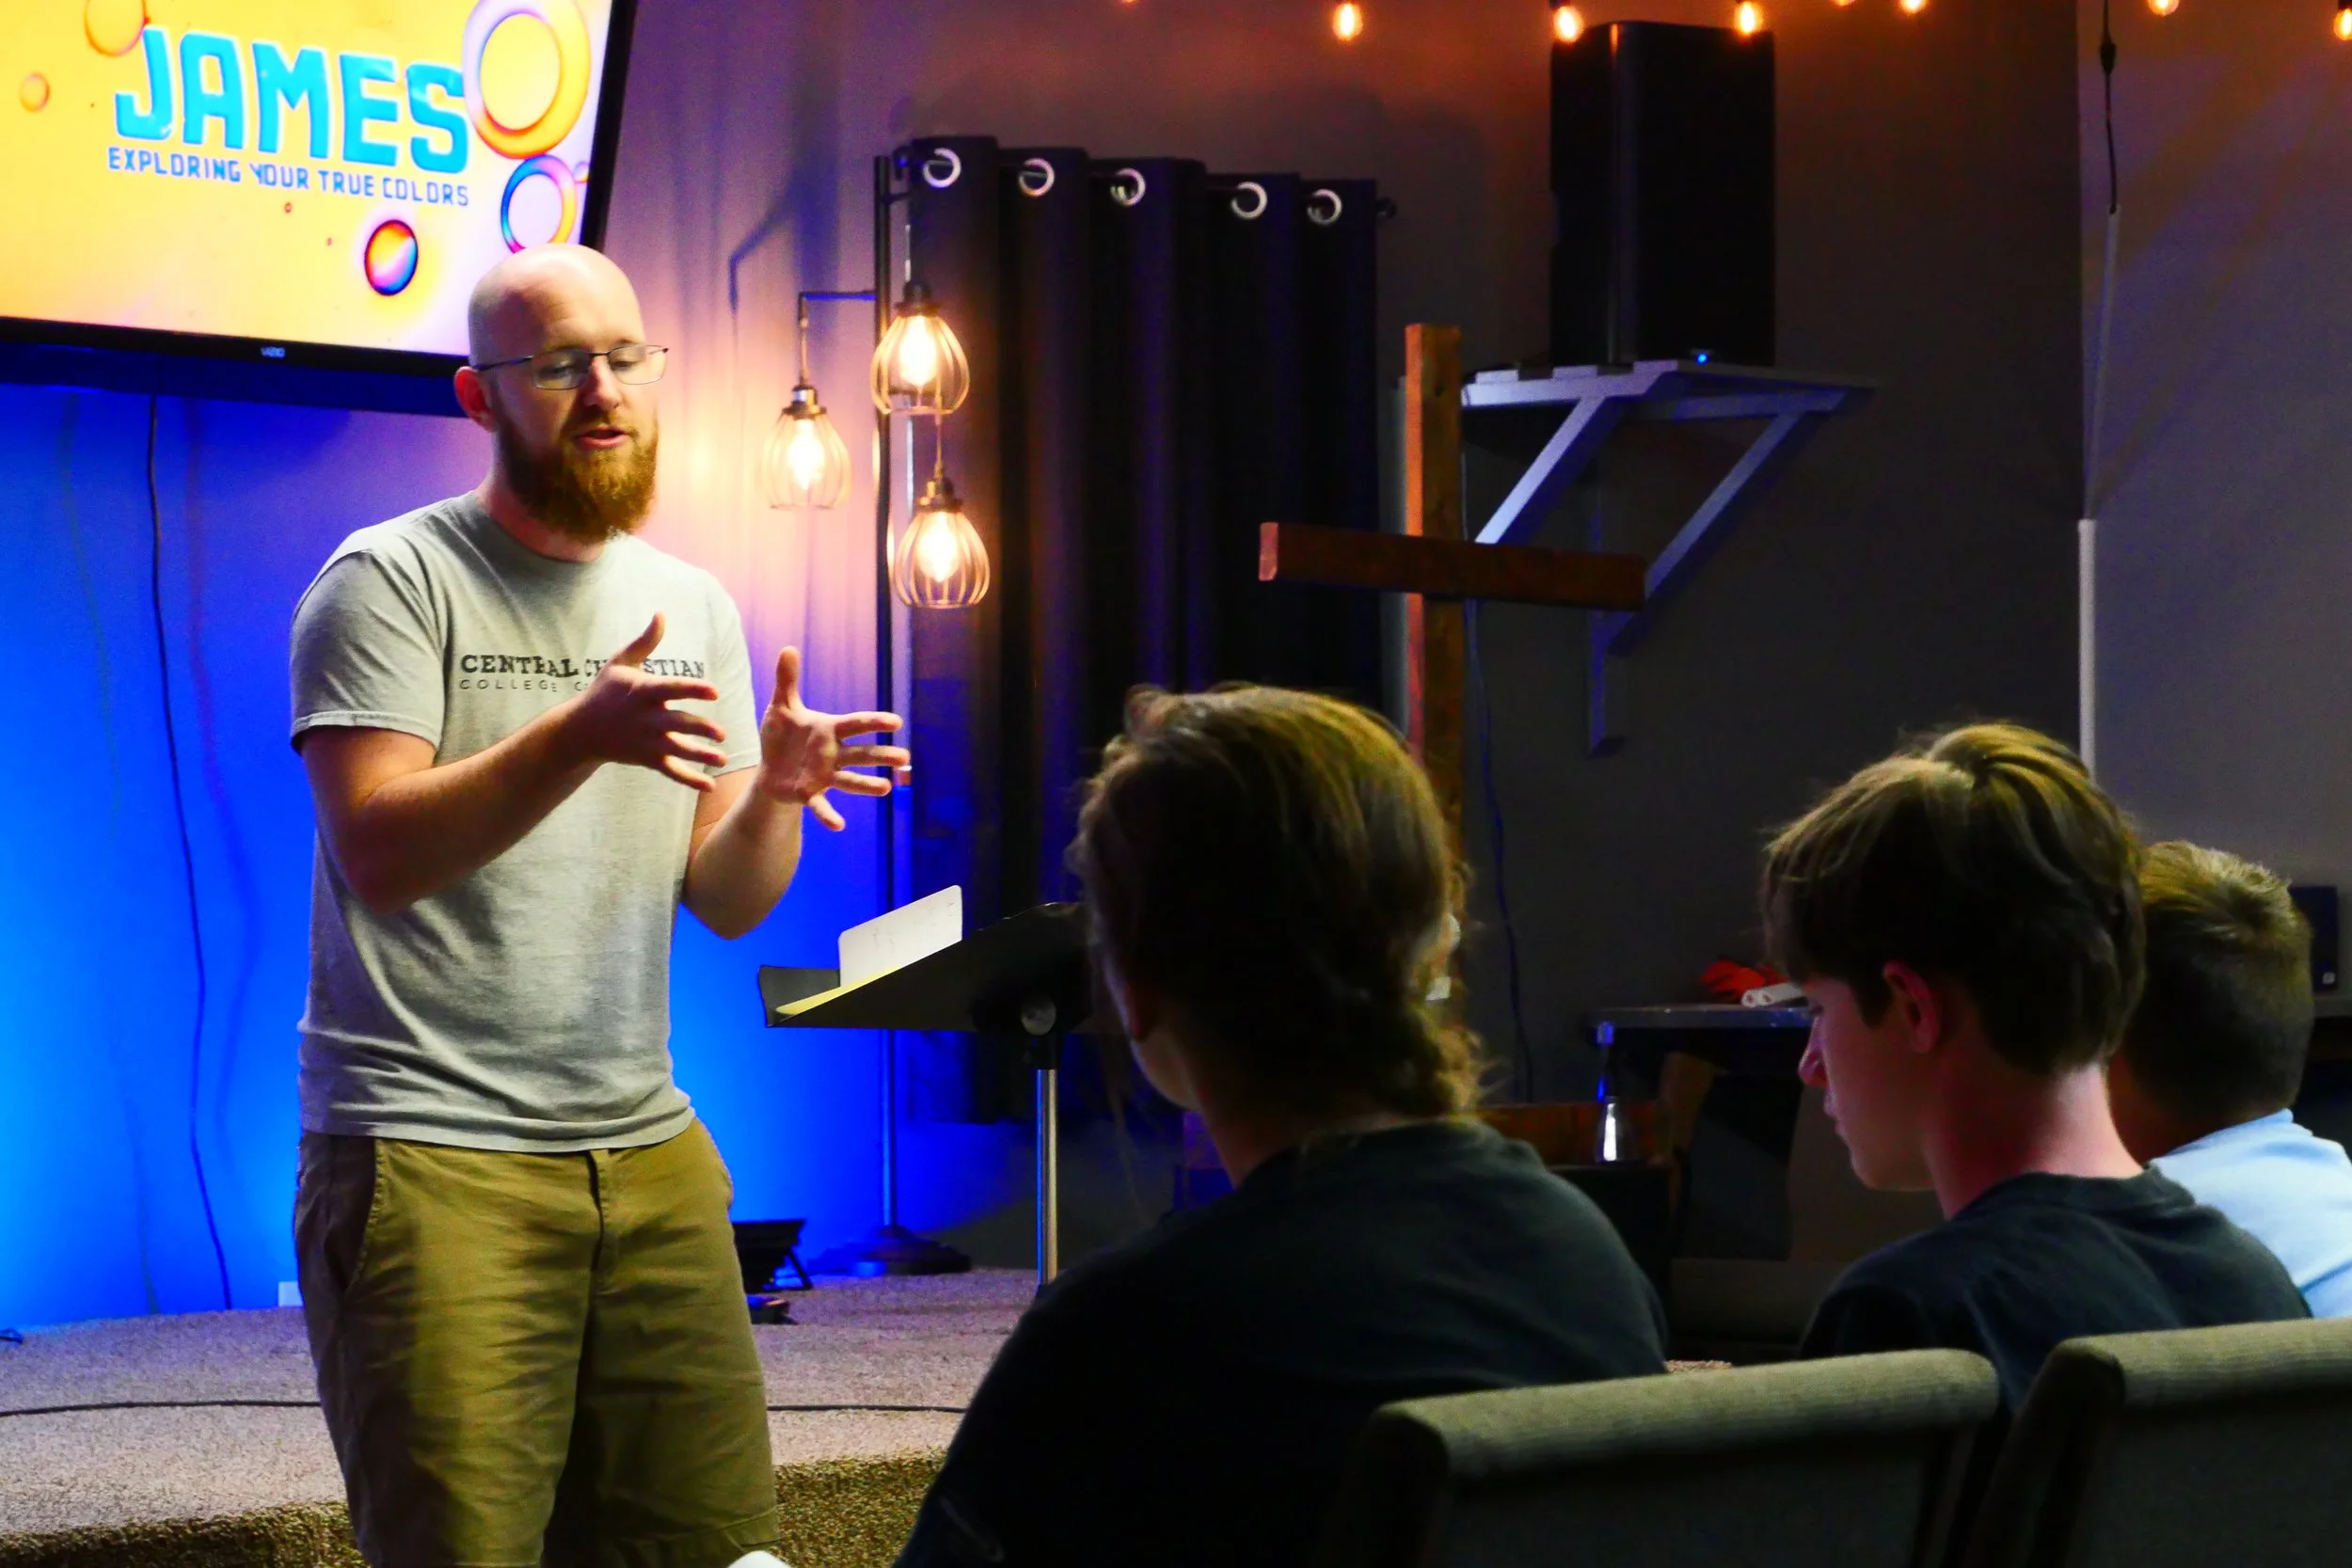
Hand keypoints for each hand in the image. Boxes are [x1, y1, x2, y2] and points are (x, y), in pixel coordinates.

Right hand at [568, 615, 727, 791]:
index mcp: (643, 692)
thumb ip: (645, 642)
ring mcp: (646, 741)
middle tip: (721, 733)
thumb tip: (661, 613)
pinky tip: (709, 785)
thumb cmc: (604, 691)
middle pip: (677, 723)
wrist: (580, 730)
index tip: (714, 691)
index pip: (672, 689)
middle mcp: (646, 718)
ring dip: (700, 756)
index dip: (693, 689)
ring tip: (721, 759)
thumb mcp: (620, 663)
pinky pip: (670, 771)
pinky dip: (689, 780)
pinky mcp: (646, 758)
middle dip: (699, 729)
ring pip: (677, 750)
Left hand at [757, 646, 910, 829]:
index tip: (896, 721)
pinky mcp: (810, 794)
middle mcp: (833, 754)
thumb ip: (787, 680)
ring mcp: (824, 776)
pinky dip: (829, 816)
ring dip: (867, 785)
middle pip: (861, 754)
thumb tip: (788, 648)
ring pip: (850, 781)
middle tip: (905, 758)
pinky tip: (839, 826)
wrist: (769, 768)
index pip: (856, 724)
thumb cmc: (781, 736)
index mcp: (829, 730)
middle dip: (882, 756)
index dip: (874, 722)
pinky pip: (821, 806)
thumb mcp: (781, 706)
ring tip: (886, 788)